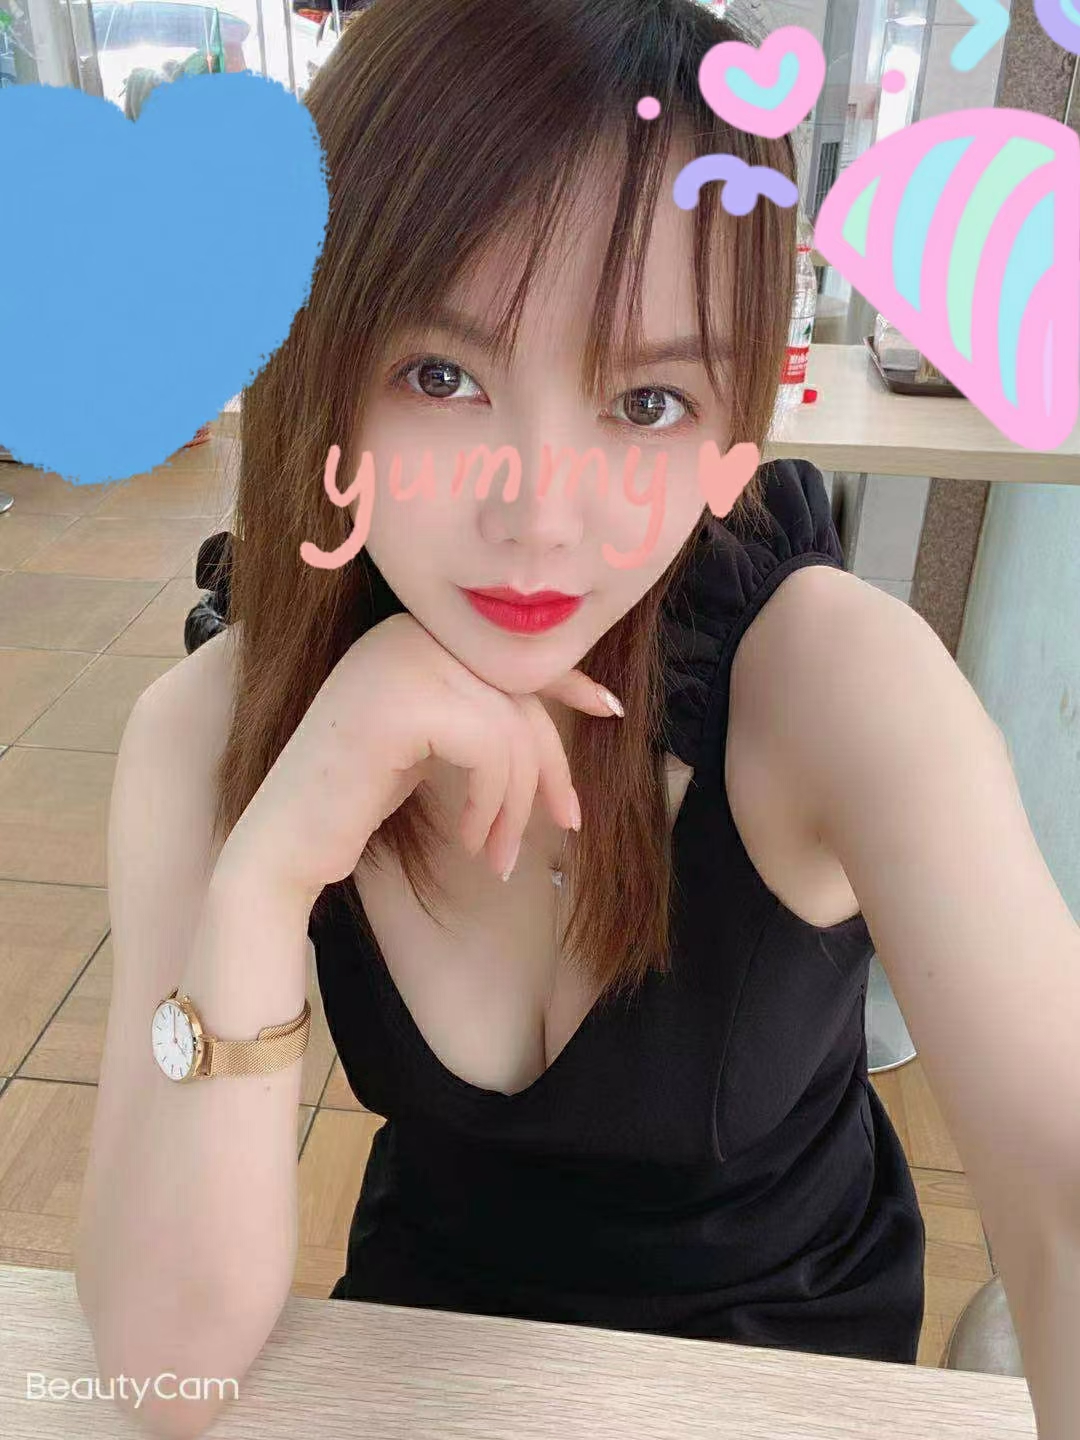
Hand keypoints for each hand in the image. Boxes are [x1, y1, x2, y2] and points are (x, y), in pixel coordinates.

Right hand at [218, 611, 621, 905]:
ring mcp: (401, 661)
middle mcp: (405, 632)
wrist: (284, 844)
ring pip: (511, 729)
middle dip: (549, 766)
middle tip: (565, 822)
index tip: (608, 709)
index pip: (509, 651)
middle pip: (519, 695)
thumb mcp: (434, 740)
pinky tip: (466, 836)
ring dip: (515, 804)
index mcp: (411, 632)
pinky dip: (491, 804)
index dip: (566, 680)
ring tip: (495, 851)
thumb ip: (484, 709)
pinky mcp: (402, 701)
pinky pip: (490, 750)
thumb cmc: (356, 798)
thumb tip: (587, 695)